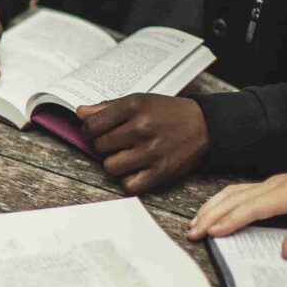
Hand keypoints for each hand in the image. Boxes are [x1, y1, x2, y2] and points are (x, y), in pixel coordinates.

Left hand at [77, 93, 208, 194]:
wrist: (206, 126)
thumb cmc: (168, 113)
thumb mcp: (140, 101)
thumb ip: (107, 107)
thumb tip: (80, 113)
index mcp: (134, 106)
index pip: (91, 125)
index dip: (90, 130)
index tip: (97, 131)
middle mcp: (142, 128)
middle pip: (99, 146)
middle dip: (104, 146)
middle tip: (117, 143)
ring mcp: (152, 151)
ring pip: (110, 167)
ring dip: (114, 163)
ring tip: (126, 156)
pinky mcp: (161, 172)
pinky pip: (128, 184)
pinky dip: (128, 180)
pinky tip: (136, 169)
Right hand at [188, 163, 286, 258]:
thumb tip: (285, 253)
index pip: (253, 208)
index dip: (231, 220)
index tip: (213, 232)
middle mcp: (273, 185)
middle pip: (235, 199)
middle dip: (211, 216)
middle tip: (193, 233)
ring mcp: (269, 183)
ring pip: (232, 193)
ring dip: (211, 207)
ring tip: (195, 223)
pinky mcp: (267, 185)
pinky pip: (238, 190)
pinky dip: (220, 200)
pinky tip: (211, 210)